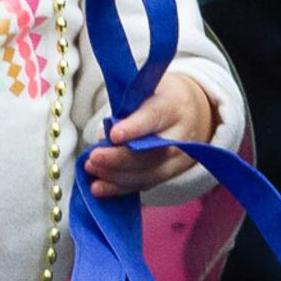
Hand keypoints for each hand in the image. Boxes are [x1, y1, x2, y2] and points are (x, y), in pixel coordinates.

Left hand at [84, 70, 217, 195]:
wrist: (188, 113)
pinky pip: (145, 184)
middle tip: (93, 158)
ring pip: (149, 173)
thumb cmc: (157, 98)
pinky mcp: (170, 174)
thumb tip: (104, 139)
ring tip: (92, 170)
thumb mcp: (143, 91)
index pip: (155, 116)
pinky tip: (100, 188)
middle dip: (120, 158)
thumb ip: (124, 110)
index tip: (114, 135)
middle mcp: (181, 134)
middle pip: (153, 152)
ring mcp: (179, 158)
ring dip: (117, 176)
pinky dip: (120, 188)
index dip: (135, 127)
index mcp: (173, 105)